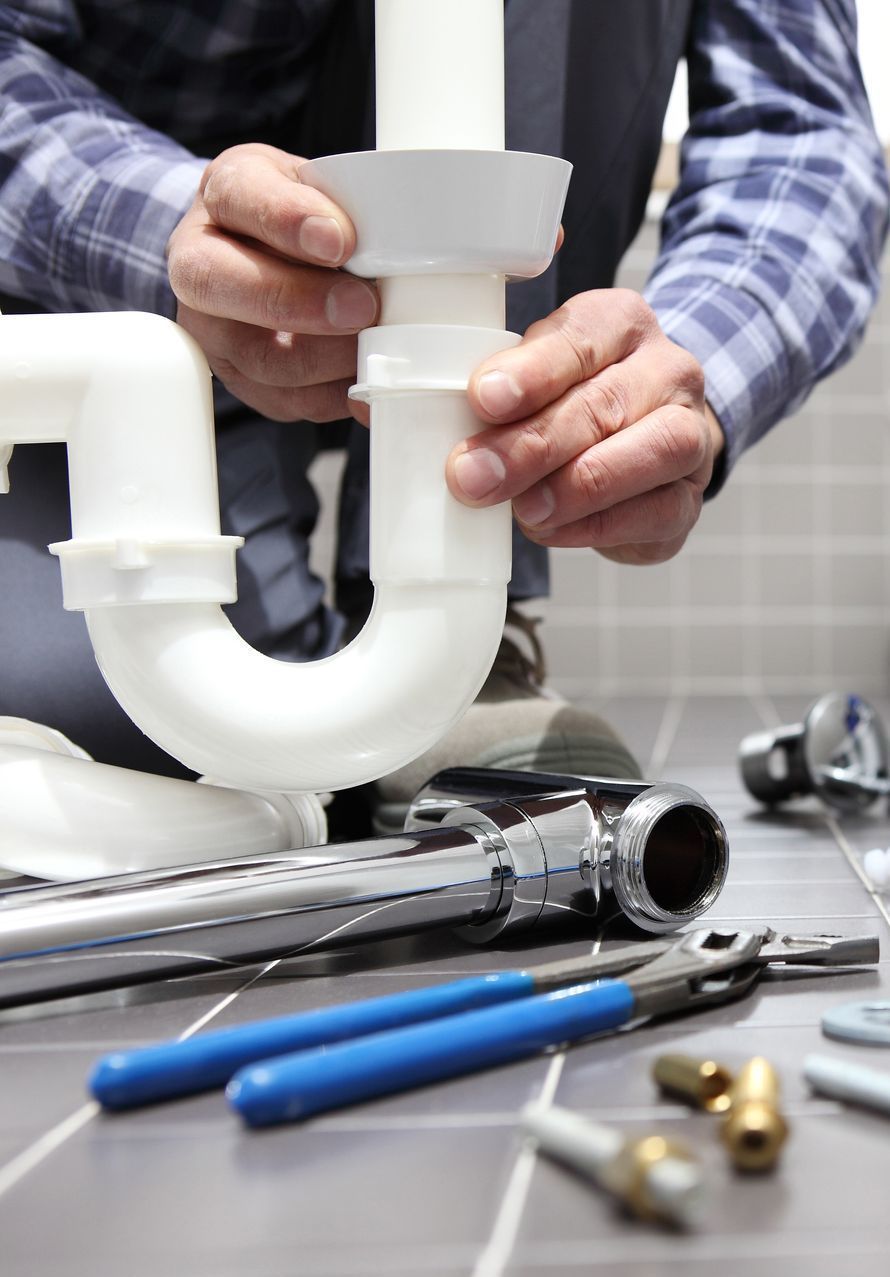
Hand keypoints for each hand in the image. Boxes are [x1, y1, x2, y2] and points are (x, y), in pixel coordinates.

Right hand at [166, 143, 377, 422]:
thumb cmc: (302, 213)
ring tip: (373, 344)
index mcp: (222, 193)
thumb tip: (390, 244)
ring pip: (258, 357)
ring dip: (326, 358)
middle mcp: (199, 263)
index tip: (339, 240)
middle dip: (299, 302)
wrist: (272, 253)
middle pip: (221, 286)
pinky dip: (334, 395)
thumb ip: (344, 203)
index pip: (239, 196)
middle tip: (362, 306)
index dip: (286, 220)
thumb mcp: (320, 182)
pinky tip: (367, 380)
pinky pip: (286, 400)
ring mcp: (214, 330)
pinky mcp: (243, 380)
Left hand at [447, 289, 723, 563]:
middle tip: (473, 476)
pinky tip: (551, 529)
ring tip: (523, 509)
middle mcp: (667, 371)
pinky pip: (653, 513)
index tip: (483, 399)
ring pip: (649, 453)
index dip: (531, 372)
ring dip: (575, 487)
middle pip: (603, 403)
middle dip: (532, 444)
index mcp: (620, 324)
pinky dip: (595, 526)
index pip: (578, 338)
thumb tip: (417, 427)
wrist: (647, 444)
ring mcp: (690, 435)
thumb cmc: (572, 404)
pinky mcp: (687, 499)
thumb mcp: (533, 378)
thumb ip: (490, 393)